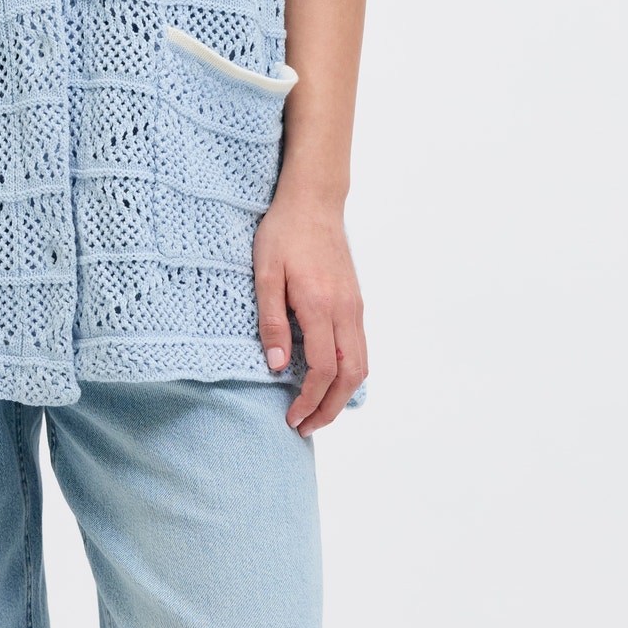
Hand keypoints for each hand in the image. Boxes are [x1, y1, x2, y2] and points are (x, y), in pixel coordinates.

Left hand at [252, 191, 366, 436]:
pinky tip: (331, 380)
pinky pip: (361, 347)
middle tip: (306, 426)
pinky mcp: (357, 301)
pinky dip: (350, 373)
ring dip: (343, 395)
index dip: (309, 400)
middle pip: (350, 376)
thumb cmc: (284, 232)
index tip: (291, 417)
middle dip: (331, 409)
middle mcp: (345, 310)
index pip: (324, 369)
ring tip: (319, 411)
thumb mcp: (265, 273)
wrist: (313, 201)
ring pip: (362, 364)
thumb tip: (279, 366)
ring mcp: (355, 306)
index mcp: (320, 304)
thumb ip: (272, 320)